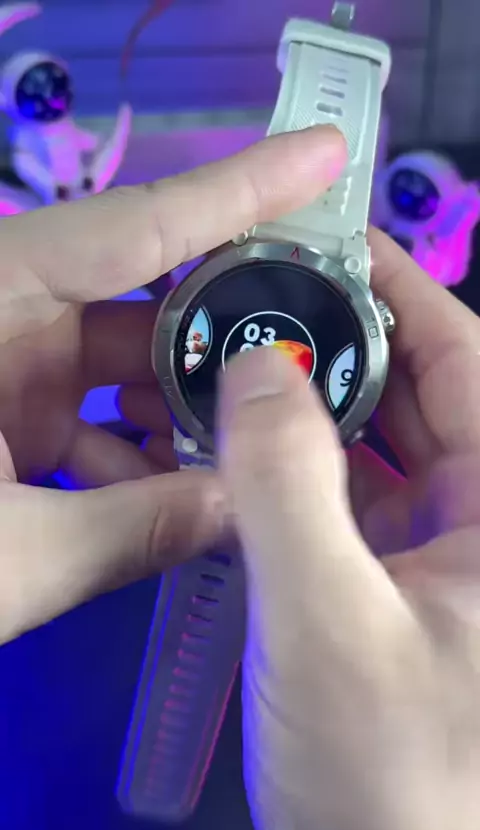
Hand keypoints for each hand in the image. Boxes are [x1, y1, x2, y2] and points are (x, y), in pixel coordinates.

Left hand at [0, 125, 346, 643]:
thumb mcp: (11, 558)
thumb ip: (141, 530)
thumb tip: (248, 513)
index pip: (132, 228)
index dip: (239, 188)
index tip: (324, 154)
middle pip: (137, 293)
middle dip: (224, 324)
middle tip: (311, 337)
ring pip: (119, 363)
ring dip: (181, 409)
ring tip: (251, 448)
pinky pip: (90, 411)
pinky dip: (136, 449)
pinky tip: (177, 494)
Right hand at [219, 234, 479, 829]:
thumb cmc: (391, 776)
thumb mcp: (333, 624)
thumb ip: (287, 485)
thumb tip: (256, 362)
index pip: (463, 359)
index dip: (397, 290)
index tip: (320, 243)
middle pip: (415, 392)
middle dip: (336, 341)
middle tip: (250, 300)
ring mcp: (438, 552)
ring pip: (375, 445)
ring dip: (307, 404)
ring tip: (232, 362)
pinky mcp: (393, 585)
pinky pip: (346, 498)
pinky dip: (296, 468)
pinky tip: (239, 448)